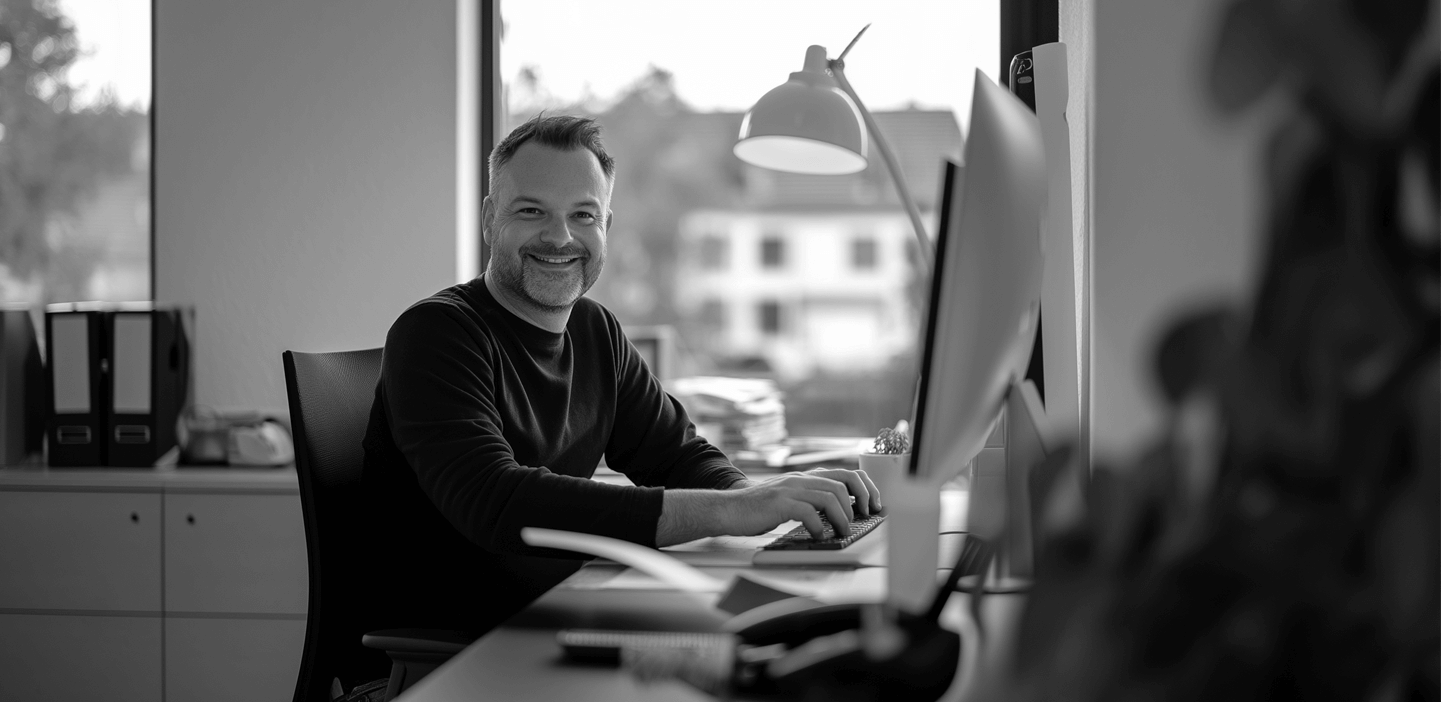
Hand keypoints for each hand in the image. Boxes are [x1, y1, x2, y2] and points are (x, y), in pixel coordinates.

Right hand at [655, 468, 881, 546]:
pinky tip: (818, 535)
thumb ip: (811, 501)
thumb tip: (841, 514)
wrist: (728, 509)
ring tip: (842, 531)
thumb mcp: (790, 500)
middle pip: (843, 481)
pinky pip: (808, 511)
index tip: (874, 504)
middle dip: (860, 500)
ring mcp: (790, 489)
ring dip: (842, 516)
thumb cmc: (759, 510)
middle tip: (864, 517)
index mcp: (806, 477)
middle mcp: (800, 479)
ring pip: (829, 495)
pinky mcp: (779, 503)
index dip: (865, 487)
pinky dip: (819, 525)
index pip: (846, 473)